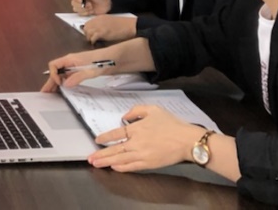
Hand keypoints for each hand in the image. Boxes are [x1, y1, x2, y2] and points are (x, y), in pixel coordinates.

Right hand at [39, 50, 118, 91]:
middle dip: (50, 81)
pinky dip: (64, 82)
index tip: (60, 84)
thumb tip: (65, 84)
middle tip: (45, 93)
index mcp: (70, 59)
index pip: (54, 65)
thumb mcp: (91, 70)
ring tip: (51, 93)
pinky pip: (68, 76)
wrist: (114, 58)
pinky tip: (63, 89)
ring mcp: (75, 66)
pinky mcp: (79, 70)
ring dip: (56, 83)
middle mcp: (70, 62)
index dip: (53, 74)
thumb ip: (78, 77)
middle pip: (56, 71)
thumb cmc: (103, 61)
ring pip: (61, 74)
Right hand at [68, 0, 110, 15]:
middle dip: (81, 5)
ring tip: (91, 7)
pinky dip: (85, 13)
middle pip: (73, 3)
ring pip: (75, 9)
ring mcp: (81, 6)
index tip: (80, 0)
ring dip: (83, 9)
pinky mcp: (83, 12)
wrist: (107, 5)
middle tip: (89, 4)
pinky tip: (91, 11)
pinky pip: (80, 14)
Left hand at [82, 15, 137, 44]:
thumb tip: (96, 31)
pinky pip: (93, 37)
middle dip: (87, 34)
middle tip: (91, 39)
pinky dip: (93, 41)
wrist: (130, 26)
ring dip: (89, 38)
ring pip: (87, 33)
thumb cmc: (123, 25)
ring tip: (93, 42)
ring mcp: (100, 26)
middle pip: (86, 28)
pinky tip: (95, 43)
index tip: (90, 34)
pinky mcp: (102, 32)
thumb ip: (102, 24)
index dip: (88, 30)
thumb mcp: (110, 21)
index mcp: (100, 17)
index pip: (88, 23)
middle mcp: (98, 21)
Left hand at [88, 105, 202, 172]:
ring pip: (120, 160)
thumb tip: (124, 117)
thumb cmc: (172, 124)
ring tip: (96, 164)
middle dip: (101, 154)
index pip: (116, 134)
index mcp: (137, 128)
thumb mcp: (153, 109)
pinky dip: (122, 168)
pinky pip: (132, 167)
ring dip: (107, 162)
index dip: (105, 137)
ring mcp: (142, 155)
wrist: (187, 140)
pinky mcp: (149, 164)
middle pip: (115, 149)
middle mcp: (136, 142)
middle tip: (90, 158)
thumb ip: (136, 110)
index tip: (97, 140)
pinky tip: (114, 168)